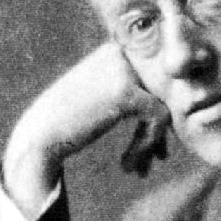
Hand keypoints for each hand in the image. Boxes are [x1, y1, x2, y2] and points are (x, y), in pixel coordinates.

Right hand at [3, 42, 169, 219]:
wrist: (38, 137)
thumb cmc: (71, 122)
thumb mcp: (105, 96)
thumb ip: (137, 91)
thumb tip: (182, 98)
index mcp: (117, 49)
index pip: (157, 80)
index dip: (158, 114)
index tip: (153, 145)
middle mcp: (122, 52)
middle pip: (164, 93)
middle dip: (160, 130)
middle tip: (154, 160)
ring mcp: (124, 70)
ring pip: (164, 106)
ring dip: (153, 142)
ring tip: (138, 170)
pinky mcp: (126, 91)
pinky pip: (158, 119)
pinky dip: (147, 145)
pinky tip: (126, 165)